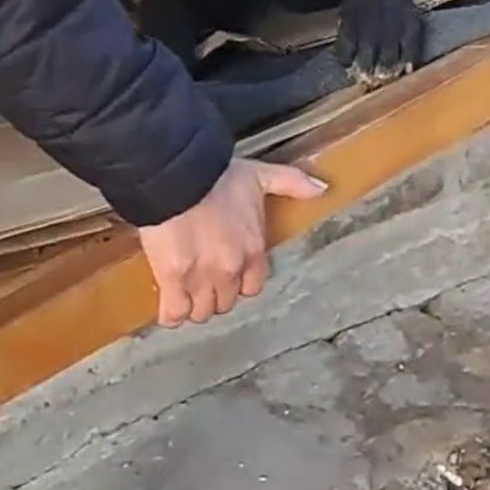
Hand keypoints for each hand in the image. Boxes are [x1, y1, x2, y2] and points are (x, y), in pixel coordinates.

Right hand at [138, 158, 325, 326]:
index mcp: (253, 250)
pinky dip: (171, 312)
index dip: (239, 281)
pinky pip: (174, 314)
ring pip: (201, 311)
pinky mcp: (173, 281)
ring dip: (193, 304)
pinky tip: (168, 302)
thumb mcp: (260, 175)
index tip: (228, 272)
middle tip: (202, 280)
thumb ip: (291, 183)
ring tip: (183, 291)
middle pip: (225, 302)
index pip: (253, 286)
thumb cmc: (216, 177)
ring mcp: (201, 279)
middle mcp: (230, 270)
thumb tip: (321, 189)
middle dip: (215, 294)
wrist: (177, 177)